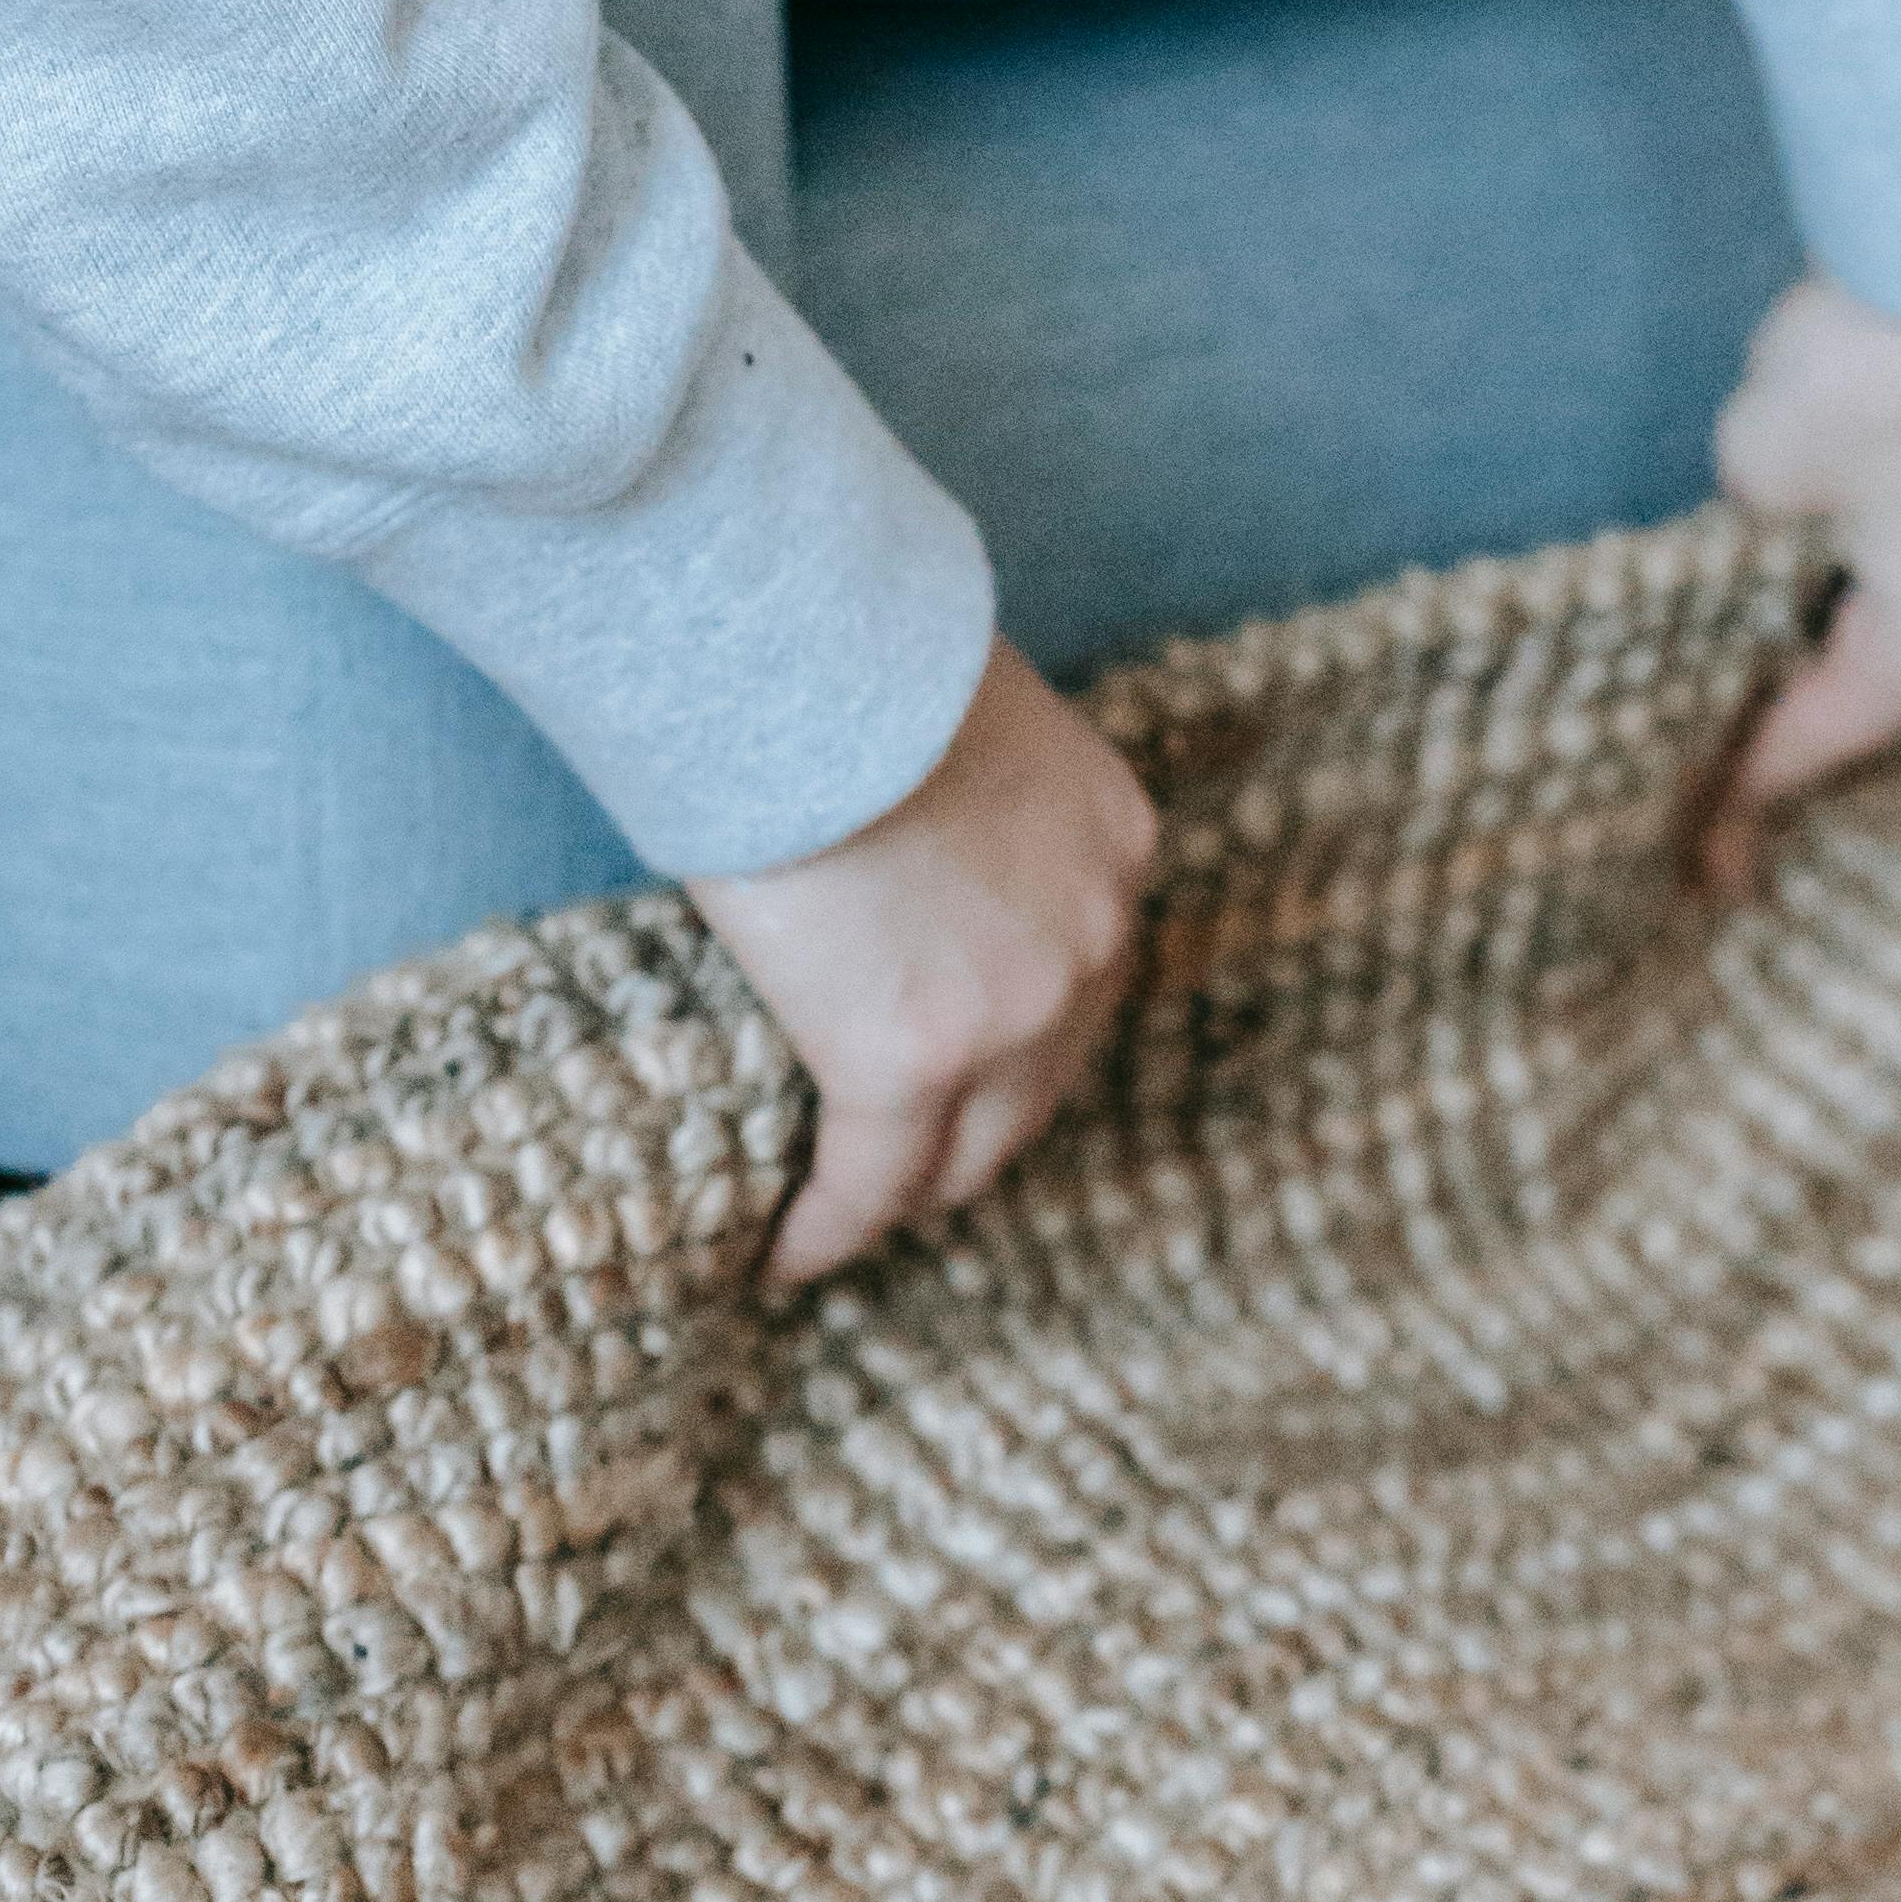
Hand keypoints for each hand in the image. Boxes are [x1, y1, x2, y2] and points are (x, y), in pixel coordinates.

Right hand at [687, 642, 1160, 1286]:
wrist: (800, 652)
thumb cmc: (845, 648)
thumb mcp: (960, 707)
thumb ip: (965, 783)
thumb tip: (900, 816)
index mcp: (1114, 842)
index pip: (1076, 976)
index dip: (1018, 1033)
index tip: (966, 1065)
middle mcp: (1092, 940)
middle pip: (1042, 1081)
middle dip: (977, 1132)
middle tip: (909, 1166)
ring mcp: (1013, 1013)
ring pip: (970, 1151)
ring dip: (913, 1189)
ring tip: (853, 1214)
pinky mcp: (908, 1061)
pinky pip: (868, 1181)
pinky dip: (829, 1227)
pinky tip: (786, 1253)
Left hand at [1703, 259, 1900, 897]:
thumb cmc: (1900, 367)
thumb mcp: (1763, 461)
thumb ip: (1750, 514)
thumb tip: (1776, 497)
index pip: (1810, 743)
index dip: (1736, 796)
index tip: (1702, 869)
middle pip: (1884, 670)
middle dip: (1804, 675)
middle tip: (1721, 708)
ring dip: (1860, 580)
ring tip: (1780, 574)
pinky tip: (1862, 473)